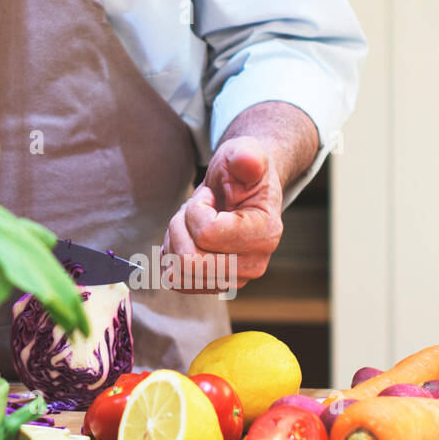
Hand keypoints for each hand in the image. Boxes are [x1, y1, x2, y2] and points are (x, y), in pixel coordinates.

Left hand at [161, 137, 284, 291]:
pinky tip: (187, 237)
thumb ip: (246, 156)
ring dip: (175, 240)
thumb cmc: (240, 172)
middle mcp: (253, 265)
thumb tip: (249, 161)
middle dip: (180, 227)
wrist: (240, 190)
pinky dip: (172, 255)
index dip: (197, 210)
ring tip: (192, 222)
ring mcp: (234, 280)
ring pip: (178, 272)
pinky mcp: (214, 286)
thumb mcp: (243, 153)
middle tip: (193, 210)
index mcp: (265, 234)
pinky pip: (175, 280)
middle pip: (189, 261)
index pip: (207, 234)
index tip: (210, 198)